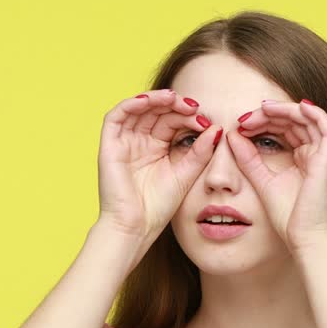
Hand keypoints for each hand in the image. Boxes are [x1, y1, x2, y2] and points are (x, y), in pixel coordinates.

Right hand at [96, 89, 221, 240]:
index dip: (188, 116)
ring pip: (137, 109)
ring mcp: (124, 143)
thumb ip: (200, 152)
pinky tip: (149, 101)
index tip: (206, 121)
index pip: (172, 121)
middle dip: (175, 105)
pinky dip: (131, 104)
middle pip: (156, 111)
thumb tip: (217, 128)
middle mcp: (139, 142)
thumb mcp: (186, 175)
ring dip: (155, 99)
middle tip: (193, 107)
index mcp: (157, 148)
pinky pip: (116, 117)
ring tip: (174, 99)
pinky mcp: (109, 146)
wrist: (136, 228)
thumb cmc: (158, 208)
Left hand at [225, 99, 326, 252]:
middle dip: (270, 114)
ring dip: (286, 110)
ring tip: (262, 109)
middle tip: (246, 117)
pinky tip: (295, 106)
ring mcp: (323, 157)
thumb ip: (248, 159)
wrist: (303, 239)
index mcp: (302, 159)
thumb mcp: (261, 181)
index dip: (264, 121)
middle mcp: (314, 155)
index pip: (284, 129)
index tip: (241, 124)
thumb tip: (232, 135)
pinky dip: (314, 113)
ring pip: (309, 119)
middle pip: (294, 121)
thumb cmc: (287, 218)